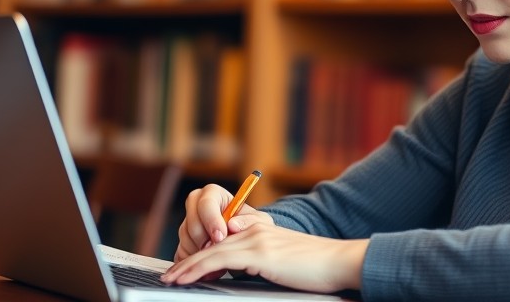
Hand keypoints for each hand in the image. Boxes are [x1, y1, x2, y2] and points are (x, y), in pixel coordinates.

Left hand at [164, 220, 367, 293]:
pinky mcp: (261, 253)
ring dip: (188, 267)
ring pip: (211, 251)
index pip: (222, 241)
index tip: (185, 268)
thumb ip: (260, 260)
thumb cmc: (316, 266)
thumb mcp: (282, 260)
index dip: (201, 254)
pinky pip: (221, 260)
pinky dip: (200, 269)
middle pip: (212, 244)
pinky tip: (188, 278)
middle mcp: (256, 230)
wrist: (339, 261)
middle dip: (188, 261)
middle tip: (170, 274)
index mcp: (260, 229)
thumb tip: (238, 268)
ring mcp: (257, 240)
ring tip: (172, 279)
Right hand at [174, 184, 272, 263]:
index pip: (205, 203)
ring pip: (185, 239)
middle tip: (217, 249)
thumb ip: (249, 220)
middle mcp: (196, 207)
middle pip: (190, 222)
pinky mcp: (184, 243)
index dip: (211, 220)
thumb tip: (233, 224)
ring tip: (219, 260)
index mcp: (213, 194)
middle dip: (203, 238)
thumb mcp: (259, 222)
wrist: (247, 242)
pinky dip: (195, 263)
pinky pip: (182, 253)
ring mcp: (187, 225)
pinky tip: (210, 269)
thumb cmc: (251, 226)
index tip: (221, 236)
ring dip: (200, 251)